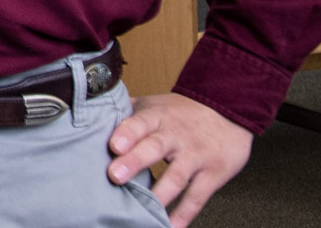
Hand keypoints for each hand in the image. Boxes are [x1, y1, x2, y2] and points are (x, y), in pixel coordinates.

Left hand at [108, 92, 251, 226]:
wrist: (229, 110)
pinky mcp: (213, 174)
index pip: (141, 122)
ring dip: (160, 194)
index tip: (113, 145)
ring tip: (144, 210)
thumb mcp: (154, 105)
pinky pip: (197, 196)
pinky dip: (185, 214)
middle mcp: (176, 136)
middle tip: (115, 176)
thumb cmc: (181, 112)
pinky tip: (171, 226)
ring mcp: (196, 156)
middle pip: (155, 148)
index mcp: (158, 117)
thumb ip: (127, 112)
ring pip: (177, 176)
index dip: (127, 132)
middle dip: (135, 162)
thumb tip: (91, 115)